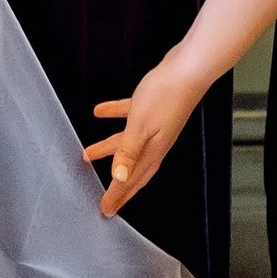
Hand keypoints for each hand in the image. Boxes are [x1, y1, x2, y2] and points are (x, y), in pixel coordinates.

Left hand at [83, 56, 203, 217]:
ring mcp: (156, 125)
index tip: (107, 209)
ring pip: (128, 144)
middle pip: (132, 169)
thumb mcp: (139, 125)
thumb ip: (128, 151)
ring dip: (108, 149)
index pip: (131, 179)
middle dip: (118, 185)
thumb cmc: (167, 94)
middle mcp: (156, 142)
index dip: (117, 195)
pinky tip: (101, 112)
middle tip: (106, 198)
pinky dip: (115, 117)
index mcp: (153, 150)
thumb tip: (119, 177)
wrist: (188, 68)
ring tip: (88, 153)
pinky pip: (129, 117)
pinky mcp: (153, 107)